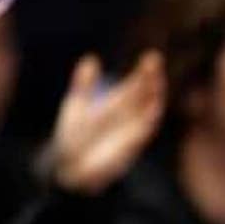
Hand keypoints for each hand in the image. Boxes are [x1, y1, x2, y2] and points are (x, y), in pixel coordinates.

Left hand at [50, 52, 165, 195]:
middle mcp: (127, 116)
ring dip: (155, 94)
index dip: (144, 72)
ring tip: (156, 77)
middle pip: (145, 93)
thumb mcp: (76, 106)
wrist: (68, 167)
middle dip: (152, 77)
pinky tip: (153, 105)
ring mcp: (130, 131)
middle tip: (154, 59)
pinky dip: (150, 118)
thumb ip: (83, 85)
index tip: (151, 56)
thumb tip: (91, 59)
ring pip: (150, 109)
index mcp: (116, 105)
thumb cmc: (74, 138)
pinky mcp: (130, 147)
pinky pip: (144, 132)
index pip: (135, 85)